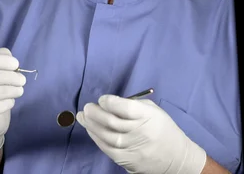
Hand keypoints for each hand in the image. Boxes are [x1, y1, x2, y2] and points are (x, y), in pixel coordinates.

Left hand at [76, 95, 206, 173]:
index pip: (125, 108)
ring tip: (83, 117)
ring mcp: (134, 148)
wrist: (177, 158)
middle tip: (86, 107)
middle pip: (112, 122)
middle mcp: (141, 132)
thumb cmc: (161, 128)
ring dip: (90, 125)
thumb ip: (132, 104)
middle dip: (95, 113)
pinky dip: (96, 139)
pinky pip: (107, 149)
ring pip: (106, 136)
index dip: (109, 102)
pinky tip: (90, 131)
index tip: (102, 99)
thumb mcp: (153, 110)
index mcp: (149, 116)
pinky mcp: (129, 160)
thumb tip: (108, 103)